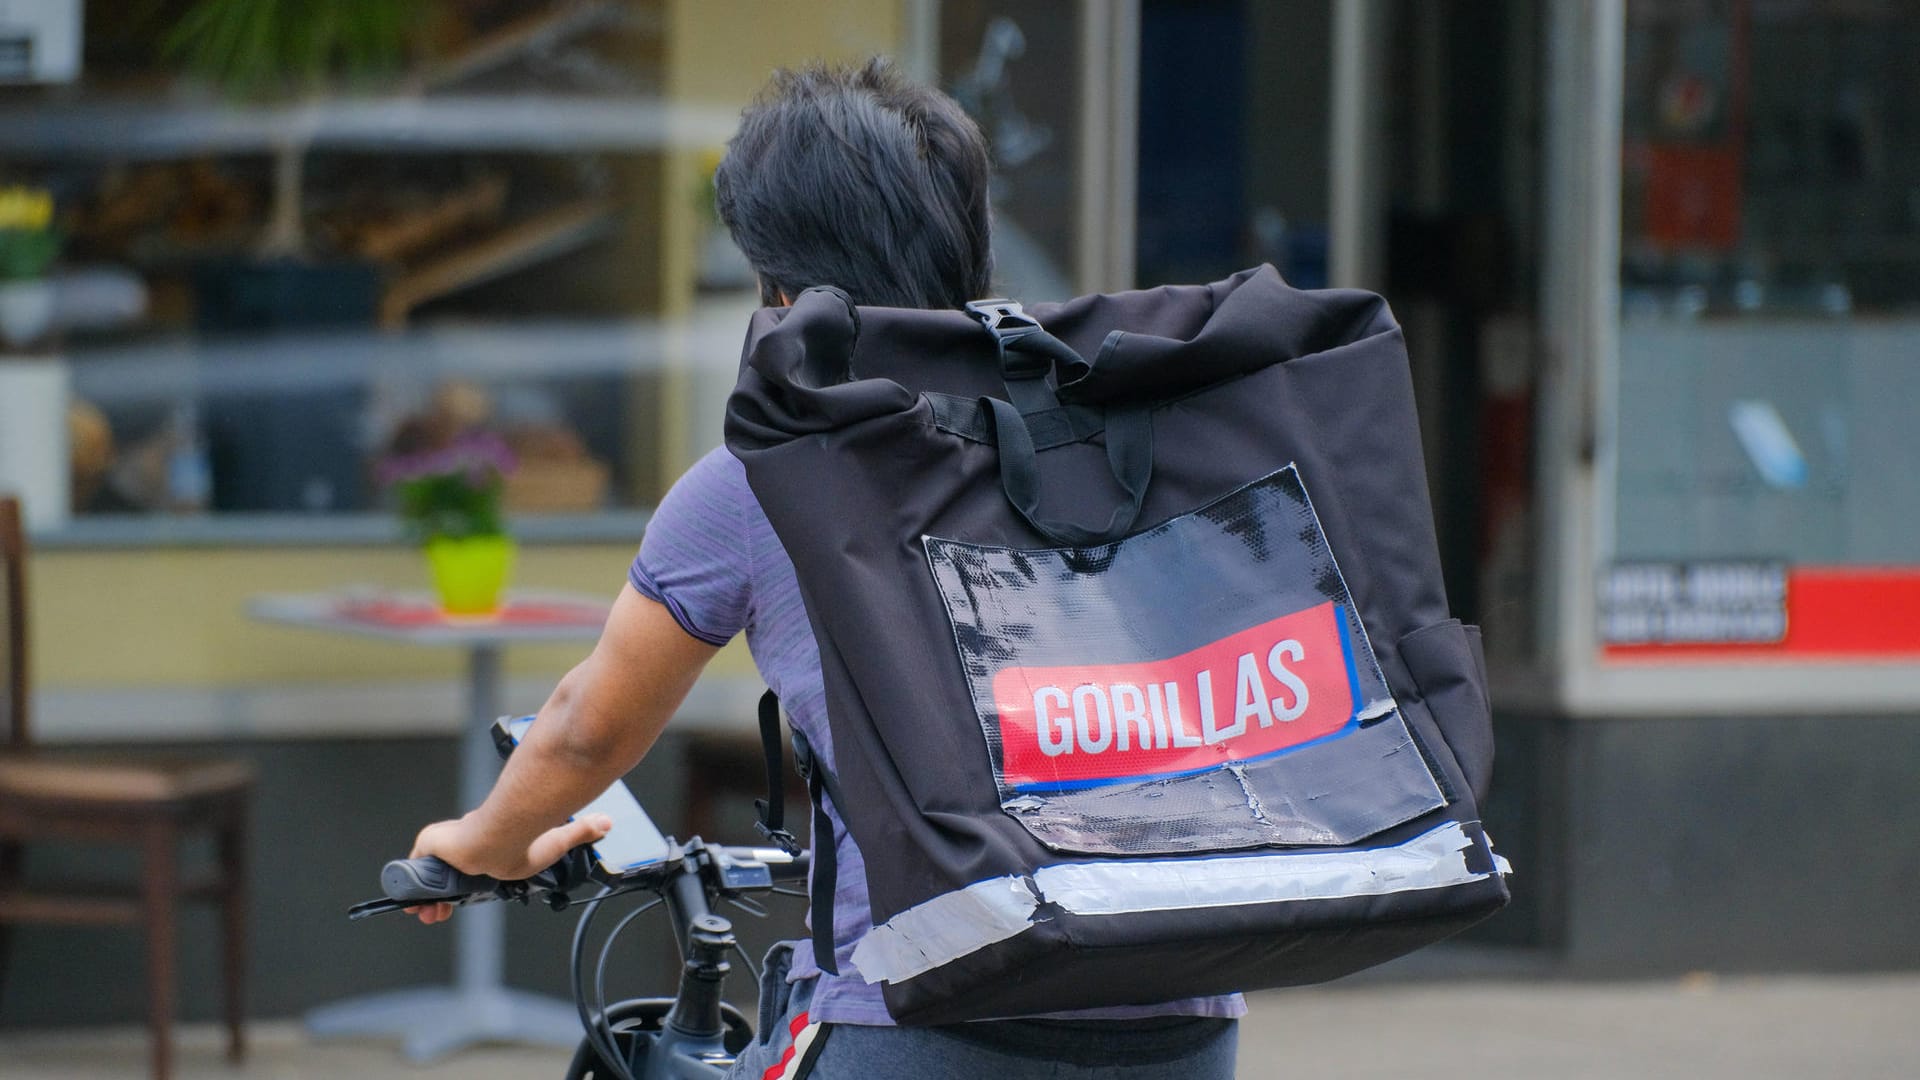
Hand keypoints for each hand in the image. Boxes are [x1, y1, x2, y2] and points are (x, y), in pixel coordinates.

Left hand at [402, 811, 613, 924]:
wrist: (502, 837)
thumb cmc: (525, 840)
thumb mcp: (555, 842)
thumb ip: (580, 832)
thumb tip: (609, 823)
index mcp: (486, 845)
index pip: (469, 867)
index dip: (460, 885)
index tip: (454, 904)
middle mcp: (465, 844)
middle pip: (445, 874)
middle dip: (439, 898)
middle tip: (437, 915)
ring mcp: (446, 844)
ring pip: (428, 875)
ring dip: (425, 898)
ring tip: (427, 915)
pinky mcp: (431, 843)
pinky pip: (414, 868)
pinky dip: (411, 885)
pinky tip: (413, 904)